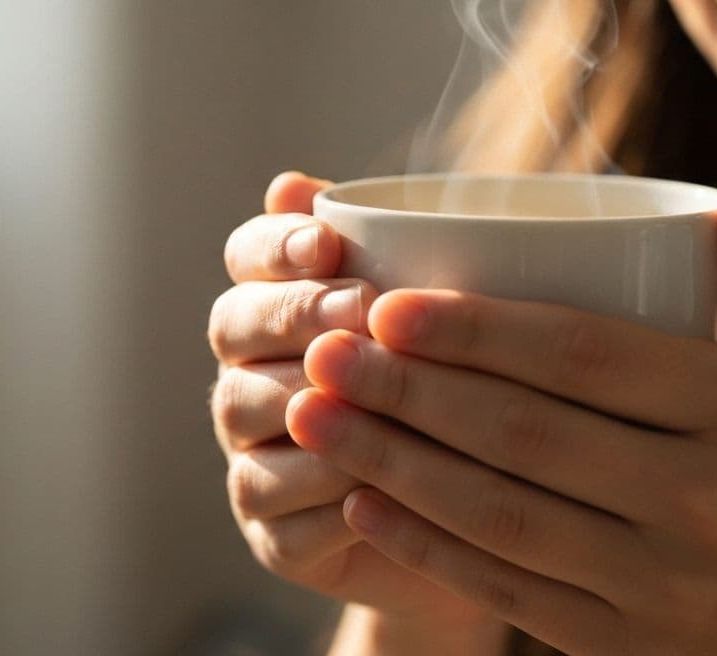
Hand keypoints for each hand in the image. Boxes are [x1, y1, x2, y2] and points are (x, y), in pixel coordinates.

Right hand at [208, 172, 503, 640]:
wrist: (483, 524)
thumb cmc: (460, 396)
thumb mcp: (450, 320)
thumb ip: (397, 252)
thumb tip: (302, 182)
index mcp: (278, 307)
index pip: (247, 254)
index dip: (278, 244)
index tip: (328, 239)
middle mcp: (248, 373)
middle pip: (233, 324)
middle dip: (296, 312)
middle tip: (360, 306)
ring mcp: (253, 453)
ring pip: (246, 410)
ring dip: (308, 397)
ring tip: (374, 390)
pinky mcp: (273, 533)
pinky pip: (278, 503)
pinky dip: (323, 488)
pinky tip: (377, 477)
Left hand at [288, 172, 716, 653]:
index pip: (589, 359)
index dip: (478, 330)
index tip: (389, 301)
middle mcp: (708, 505)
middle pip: (524, 435)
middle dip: (408, 389)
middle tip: (321, 347)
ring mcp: (665, 589)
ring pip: (500, 517)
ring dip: (392, 464)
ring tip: (313, 415)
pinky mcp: (629, 648)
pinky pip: (511, 594)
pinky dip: (429, 550)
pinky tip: (365, 503)